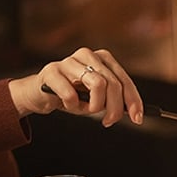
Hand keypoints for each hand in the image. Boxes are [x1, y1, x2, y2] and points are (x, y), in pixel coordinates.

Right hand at [8, 47, 143, 126]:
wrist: (40, 93)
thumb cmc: (72, 95)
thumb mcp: (97, 98)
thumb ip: (115, 100)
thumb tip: (135, 113)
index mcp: (103, 58)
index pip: (124, 80)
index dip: (133, 100)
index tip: (137, 118)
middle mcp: (88, 55)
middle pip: (113, 83)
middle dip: (115, 108)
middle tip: (108, 121)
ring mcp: (69, 61)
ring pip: (98, 84)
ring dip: (94, 106)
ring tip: (85, 109)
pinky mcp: (51, 71)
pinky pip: (71, 94)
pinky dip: (72, 106)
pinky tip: (67, 104)